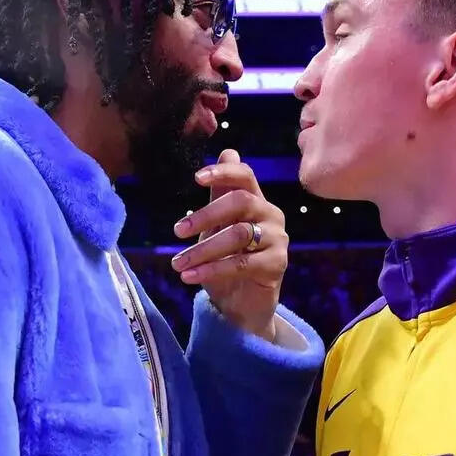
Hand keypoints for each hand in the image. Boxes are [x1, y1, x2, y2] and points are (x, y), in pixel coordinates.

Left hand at [171, 150, 287, 338]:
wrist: (241, 303)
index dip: (223, 173)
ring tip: (178, 263)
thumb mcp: (217, 227)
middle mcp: (271, 215)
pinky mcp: (277, 264)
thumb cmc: (227, 261)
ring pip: (239, 234)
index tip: (196, 178)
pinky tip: (190, 276)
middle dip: (205, 215)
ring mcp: (278, 239)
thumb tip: (227, 151)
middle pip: (240, 202)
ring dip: (203, 249)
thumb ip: (220, 194)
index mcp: (256, 201)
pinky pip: (242, 263)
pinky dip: (212, 269)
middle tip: (177, 231)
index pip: (245, 176)